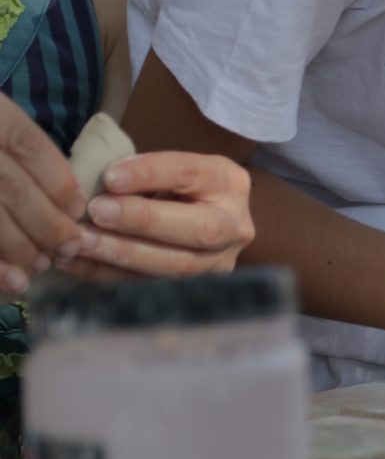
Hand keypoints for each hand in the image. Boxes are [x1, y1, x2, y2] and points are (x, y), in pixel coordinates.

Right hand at [0, 99, 84, 293]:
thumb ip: (21, 153)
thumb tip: (70, 203)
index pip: (27, 143)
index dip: (59, 181)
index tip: (78, 209)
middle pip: (11, 186)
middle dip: (47, 223)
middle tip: (68, 247)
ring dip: (19, 247)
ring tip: (39, 266)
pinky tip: (11, 281)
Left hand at [56, 152, 254, 280]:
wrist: (199, 220)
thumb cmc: (173, 187)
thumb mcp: (168, 170)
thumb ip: (142, 174)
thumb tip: (98, 185)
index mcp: (229, 183)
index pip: (193, 174)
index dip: (152, 174)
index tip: (111, 176)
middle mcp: (235, 226)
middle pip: (200, 229)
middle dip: (144, 220)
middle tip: (98, 211)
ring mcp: (219, 263)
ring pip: (177, 265)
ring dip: (122, 253)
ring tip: (79, 240)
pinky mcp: (194, 288)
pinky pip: (150, 285)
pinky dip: (107, 274)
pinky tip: (75, 261)